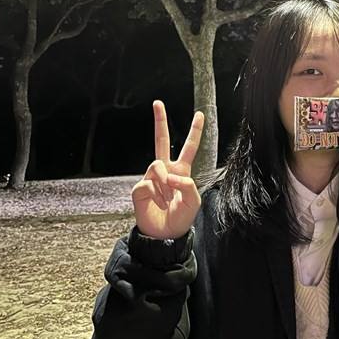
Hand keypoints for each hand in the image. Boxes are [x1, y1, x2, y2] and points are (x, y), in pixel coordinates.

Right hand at [131, 100, 203, 238]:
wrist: (165, 235)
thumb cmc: (181, 218)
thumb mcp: (194, 200)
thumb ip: (187, 184)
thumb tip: (169, 175)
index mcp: (181, 171)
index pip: (189, 148)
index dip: (194, 132)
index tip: (199, 114)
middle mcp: (165, 171)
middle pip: (161, 140)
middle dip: (160, 121)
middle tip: (158, 102)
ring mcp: (151, 178)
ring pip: (157, 166)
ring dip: (165, 184)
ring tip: (166, 201)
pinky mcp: (139, 188)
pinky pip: (147, 183)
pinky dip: (156, 195)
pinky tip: (157, 204)